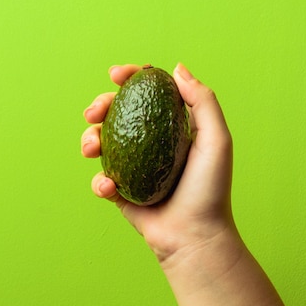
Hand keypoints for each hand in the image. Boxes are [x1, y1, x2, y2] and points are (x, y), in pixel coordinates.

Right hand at [81, 63, 234, 262]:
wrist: (195, 237)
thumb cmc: (210, 189)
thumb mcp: (216, 139)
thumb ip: (202, 101)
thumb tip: (176, 68)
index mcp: (171, 127)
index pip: (147, 94)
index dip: (130, 78)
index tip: (117, 74)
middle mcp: (150, 143)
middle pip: (117, 113)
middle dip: (99, 104)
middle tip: (94, 111)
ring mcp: (133, 167)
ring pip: (101, 142)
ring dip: (88, 138)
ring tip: (91, 148)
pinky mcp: (121, 192)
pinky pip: (100, 179)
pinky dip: (98, 180)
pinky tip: (108, 186)